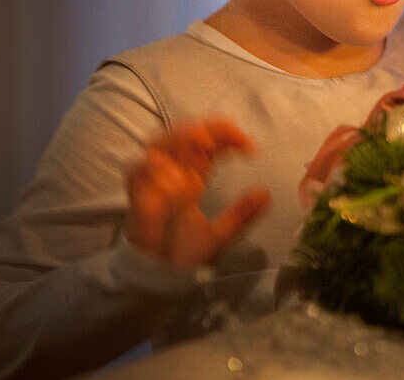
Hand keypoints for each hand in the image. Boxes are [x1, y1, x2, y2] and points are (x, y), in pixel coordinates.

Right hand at [125, 119, 271, 266]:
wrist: (161, 277)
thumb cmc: (183, 252)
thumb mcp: (221, 233)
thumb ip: (241, 214)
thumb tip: (266, 194)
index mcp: (193, 175)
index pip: (207, 142)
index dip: (227, 134)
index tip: (250, 146)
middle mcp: (173, 173)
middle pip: (183, 133)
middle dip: (207, 127)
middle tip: (232, 133)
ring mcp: (154, 183)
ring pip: (158, 144)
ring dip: (181, 137)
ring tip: (206, 141)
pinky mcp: (138, 198)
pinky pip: (137, 173)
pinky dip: (154, 166)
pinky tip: (177, 173)